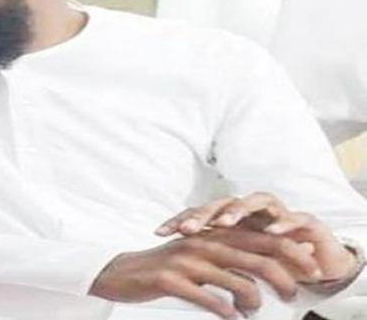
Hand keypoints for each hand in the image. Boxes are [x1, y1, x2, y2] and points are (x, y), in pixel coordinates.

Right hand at [89, 228, 321, 318]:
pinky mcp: (171, 280)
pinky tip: (232, 318)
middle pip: (252, 256)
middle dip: (280, 274)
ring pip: (233, 279)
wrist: (121, 271)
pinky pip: (206, 297)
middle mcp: (200, 243)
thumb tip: (260, 272)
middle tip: (294, 292)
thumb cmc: (163, 268)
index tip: (309, 265)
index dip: (286, 250)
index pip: (255, 239)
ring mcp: (185, 261)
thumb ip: (224, 258)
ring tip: (254, 311)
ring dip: (252, 299)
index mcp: (209, 235)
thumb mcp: (196, 256)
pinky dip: (224, 310)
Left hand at [155, 192, 357, 281]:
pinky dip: (281, 224)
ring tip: (224, 223)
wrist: (313, 257)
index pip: (201, 215)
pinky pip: (292, 217)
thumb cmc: (267, 256)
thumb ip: (209, 260)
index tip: (160, 233)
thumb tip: (172, 271)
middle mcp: (249, 210)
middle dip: (203, 215)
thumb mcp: (235, 261)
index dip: (180, 221)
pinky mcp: (302, 221)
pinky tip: (270, 231)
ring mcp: (275, 212)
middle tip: (188, 228)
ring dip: (238, 211)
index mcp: (230, 217)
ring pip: (254, 202)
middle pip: (221, 204)